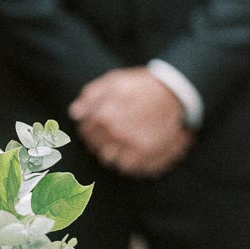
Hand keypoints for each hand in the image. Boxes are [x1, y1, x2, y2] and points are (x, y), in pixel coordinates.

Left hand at [69, 67, 192, 177]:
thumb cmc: (141, 85)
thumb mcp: (114, 81)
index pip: (86, 131)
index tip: (99, 127)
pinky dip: (129, 162)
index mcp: (103, 115)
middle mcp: (115, 132)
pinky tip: (134, 152)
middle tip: (114, 134)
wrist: (174, 91)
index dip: (91, 129)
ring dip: (113, 153)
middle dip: (101, 141)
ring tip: (123, 144)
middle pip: (97, 147)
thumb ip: (92, 95)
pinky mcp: (147, 153)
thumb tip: (75, 113)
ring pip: (111, 160)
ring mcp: (131, 144)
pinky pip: (129, 167)